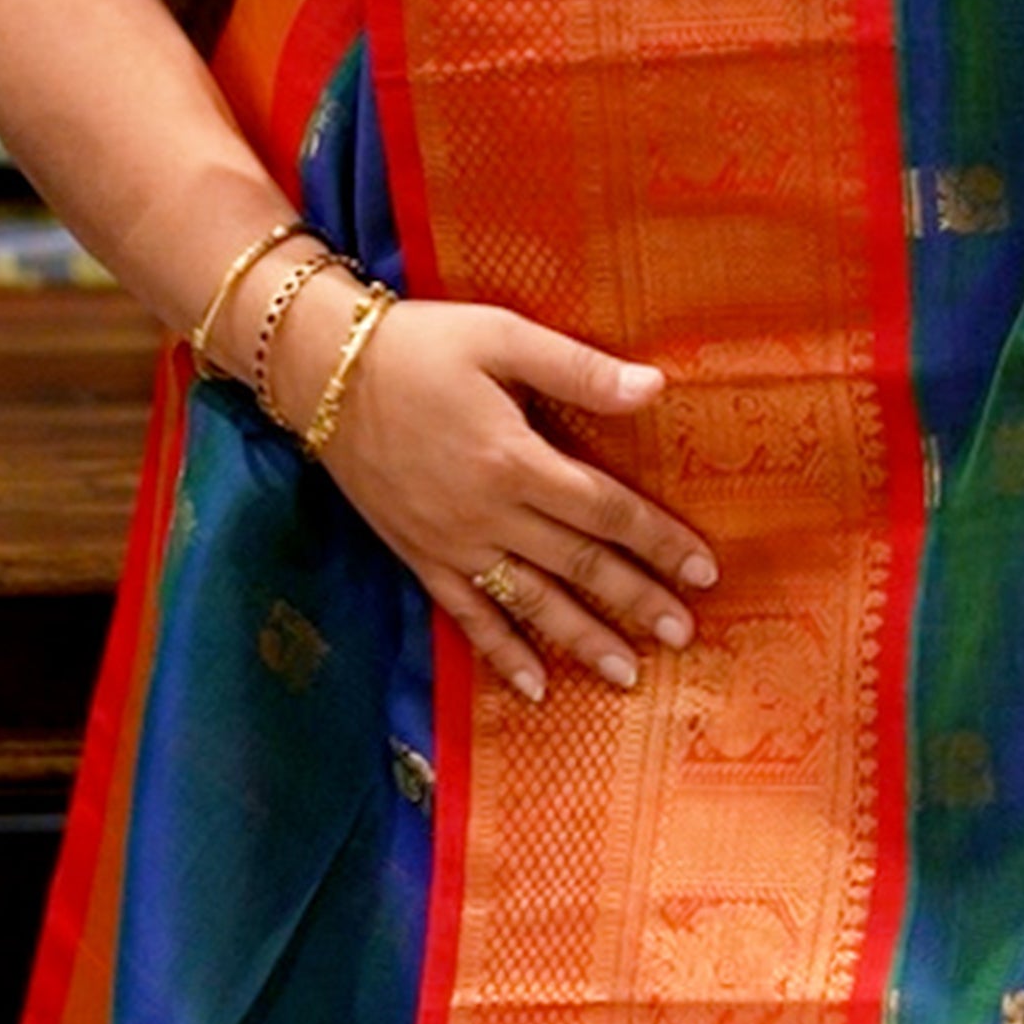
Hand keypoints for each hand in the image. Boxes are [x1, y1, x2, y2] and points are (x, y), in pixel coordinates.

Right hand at [292, 287, 717, 702]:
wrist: (319, 370)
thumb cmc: (418, 345)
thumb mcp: (501, 337)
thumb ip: (577, 369)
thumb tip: (655, 388)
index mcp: (514, 459)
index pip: (604, 510)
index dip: (658, 540)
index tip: (705, 570)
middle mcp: (486, 514)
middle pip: (577, 566)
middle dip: (636, 601)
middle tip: (685, 634)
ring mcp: (450, 543)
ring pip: (529, 603)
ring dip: (582, 640)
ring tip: (628, 674)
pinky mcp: (418, 556)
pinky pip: (466, 616)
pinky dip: (501, 653)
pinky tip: (534, 686)